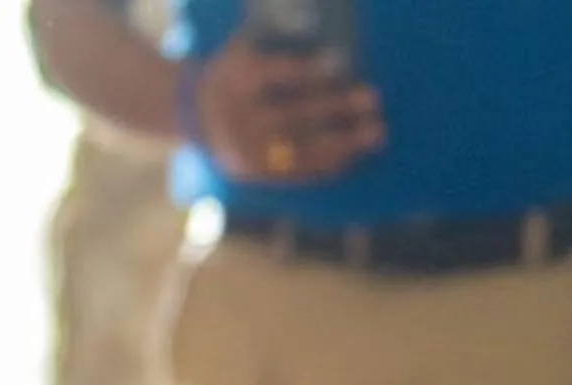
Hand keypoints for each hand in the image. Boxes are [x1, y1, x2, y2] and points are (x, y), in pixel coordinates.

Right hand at [190, 45, 382, 186]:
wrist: (194, 114)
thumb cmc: (233, 73)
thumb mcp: (241, 49)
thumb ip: (273, 39)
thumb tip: (317, 24)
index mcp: (235, 80)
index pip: (273, 75)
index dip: (306, 71)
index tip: (340, 63)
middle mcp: (238, 119)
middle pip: (293, 114)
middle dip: (336, 106)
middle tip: (372, 97)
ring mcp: (246, 151)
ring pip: (300, 149)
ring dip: (344, 142)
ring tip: (377, 132)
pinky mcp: (255, 173)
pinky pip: (296, 173)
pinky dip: (327, 165)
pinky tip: (354, 155)